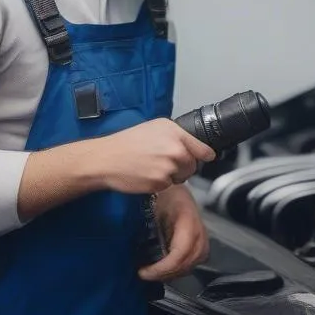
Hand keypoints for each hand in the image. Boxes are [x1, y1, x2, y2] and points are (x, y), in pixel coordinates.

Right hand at [99, 119, 214, 194]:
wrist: (106, 159)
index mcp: (175, 133)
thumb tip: (195, 147)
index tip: (207, 157)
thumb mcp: (154, 127)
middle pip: (192, 165)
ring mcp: (169, 167)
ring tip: (152, 167)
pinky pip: (168, 186)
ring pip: (181, 177)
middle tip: (164, 162)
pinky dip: (160, 184)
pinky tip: (146, 175)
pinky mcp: (160, 183)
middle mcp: (175, 149)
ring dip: (171, 176)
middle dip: (183, 167)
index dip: (205, 155)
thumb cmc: (127, 142)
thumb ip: (177, 135)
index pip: (202, 149)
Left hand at [138, 185, 209, 282]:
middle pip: (194, 257)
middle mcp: (197, 221)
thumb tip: (131, 249)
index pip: (182, 249)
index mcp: (185, 214)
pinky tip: (166, 266)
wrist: (164, 174)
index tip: (145, 271)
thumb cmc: (154, 188)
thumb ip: (141, 224)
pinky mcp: (197, 230)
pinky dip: (183, 264)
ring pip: (199, 257)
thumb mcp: (145, 203)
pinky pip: (197, 253)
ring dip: (178, 270)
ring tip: (156, 272)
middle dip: (171, 272)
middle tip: (148, 274)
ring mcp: (200, 226)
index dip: (165, 267)